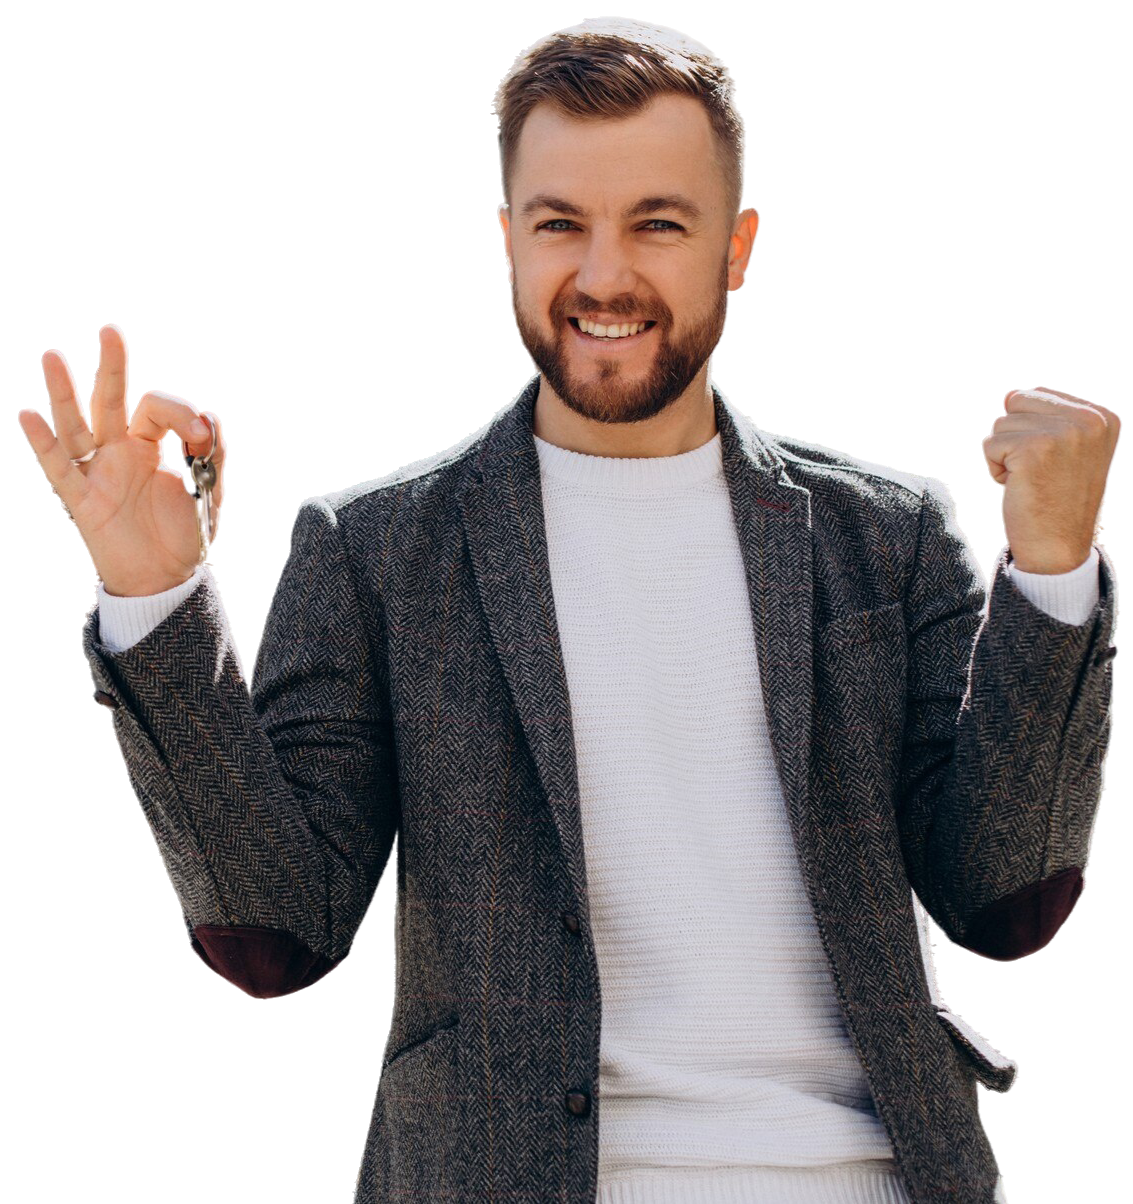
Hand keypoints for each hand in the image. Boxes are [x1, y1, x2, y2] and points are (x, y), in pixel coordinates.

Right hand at [18, 323, 226, 595]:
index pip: (157, 409)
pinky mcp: (82, 500)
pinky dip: (42, 444)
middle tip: (111, 330)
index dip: (182, 413)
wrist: (166, 578)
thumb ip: (213, 455)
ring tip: (52, 356)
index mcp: (147, 446)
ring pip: (76, 425)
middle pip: (109, 401)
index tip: (201, 437)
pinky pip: (58, 468)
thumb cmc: (181, 534)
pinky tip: (28, 416)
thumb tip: (209, 417)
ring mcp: (97, 474)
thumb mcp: (207, 492)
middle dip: (111, 366)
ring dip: (63, 392)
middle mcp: (118, 453)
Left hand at [982, 387, 1119, 573]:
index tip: (1053, 463)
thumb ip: (1047, 417)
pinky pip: (989, 445)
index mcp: (1102, 417)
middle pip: (1016, 403)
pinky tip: (1018, 488)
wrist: (1058, 548)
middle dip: (1014, 439)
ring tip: (1030, 481)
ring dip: (1004, 456)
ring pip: (1000, 425)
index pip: (1037, 395)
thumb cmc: (1056, 500)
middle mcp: (1089, 420)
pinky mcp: (1034, 449)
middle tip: (1038, 472)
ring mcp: (1063, 432)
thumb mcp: (1066, 451)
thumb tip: (1010, 394)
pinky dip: (995, 469)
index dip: (1030, 430)